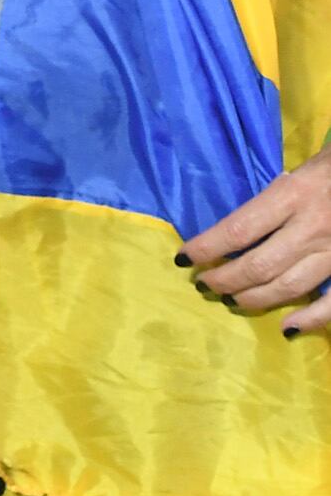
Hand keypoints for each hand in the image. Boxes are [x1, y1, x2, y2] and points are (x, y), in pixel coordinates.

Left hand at [180, 146, 330, 336]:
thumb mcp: (302, 167)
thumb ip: (274, 193)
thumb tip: (242, 222)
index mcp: (293, 195)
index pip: (238, 230)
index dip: (206, 248)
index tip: (183, 259)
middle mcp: (311, 227)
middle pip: (258, 265)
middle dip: (224, 279)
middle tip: (204, 284)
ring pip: (289, 286)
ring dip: (254, 298)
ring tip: (229, 299)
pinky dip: (312, 319)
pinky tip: (287, 327)